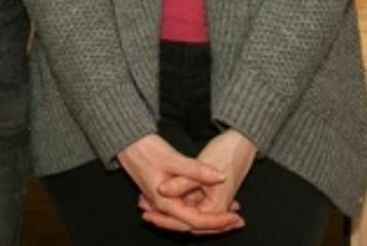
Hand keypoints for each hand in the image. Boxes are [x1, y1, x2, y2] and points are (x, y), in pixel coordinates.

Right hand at [118, 134, 242, 233]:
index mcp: (166, 203)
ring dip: (211, 217)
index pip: (197, 222)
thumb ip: (197, 170)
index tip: (236, 218)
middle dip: (218, 224)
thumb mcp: (174, 158)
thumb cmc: (145, 149)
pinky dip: (201, 208)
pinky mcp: (165, 195)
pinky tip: (215, 203)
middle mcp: (164, 207)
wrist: (127, 141)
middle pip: (194, 224)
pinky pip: (186, 207)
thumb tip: (220, 176)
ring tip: (231, 213)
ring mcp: (164, 202)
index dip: (218, 221)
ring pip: (191, 217)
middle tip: (239, 221)